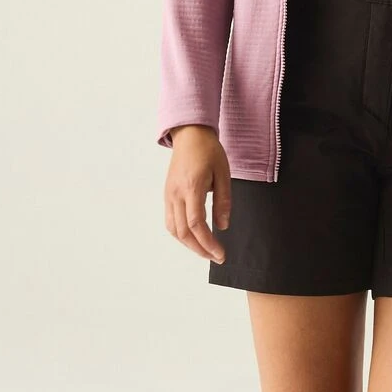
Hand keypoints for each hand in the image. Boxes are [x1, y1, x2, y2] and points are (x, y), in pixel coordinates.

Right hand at [164, 126, 230, 262]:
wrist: (189, 134)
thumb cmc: (208, 150)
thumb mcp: (224, 173)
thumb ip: (224, 201)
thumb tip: (223, 226)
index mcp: (192, 187)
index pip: (196, 224)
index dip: (208, 242)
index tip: (220, 253)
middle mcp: (176, 194)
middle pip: (183, 232)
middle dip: (200, 249)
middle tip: (217, 257)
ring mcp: (169, 195)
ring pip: (174, 230)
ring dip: (189, 245)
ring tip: (206, 251)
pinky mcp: (167, 195)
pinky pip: (170, 221)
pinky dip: (181, 234)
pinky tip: (194, 238)